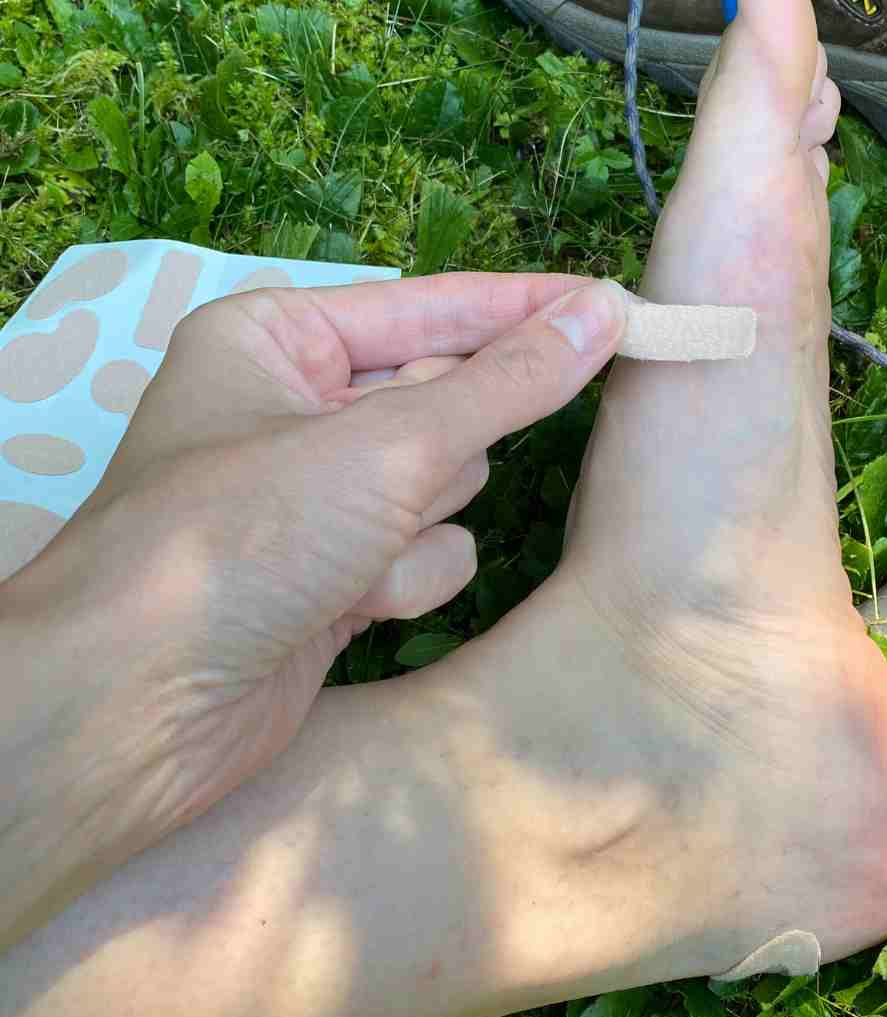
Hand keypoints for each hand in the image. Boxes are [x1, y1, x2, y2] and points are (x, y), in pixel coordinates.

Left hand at [0, 271, 626, 947]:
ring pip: (447, 482)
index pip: (435, 308)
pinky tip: (352, 608)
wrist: (136, 713)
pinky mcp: (335, 575)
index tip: (620, 303)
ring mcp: (316, 498)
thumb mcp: (388, 444)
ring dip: (421, 522)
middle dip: (446, 445)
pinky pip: (426, 551)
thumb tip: (603, 312)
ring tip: (358, 552)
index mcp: (279, 341)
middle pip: (446, 400)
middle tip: (430, 464)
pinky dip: (404, 580)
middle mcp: (295, 408)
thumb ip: (508, 381)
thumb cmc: (245, 537)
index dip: (527, 307)